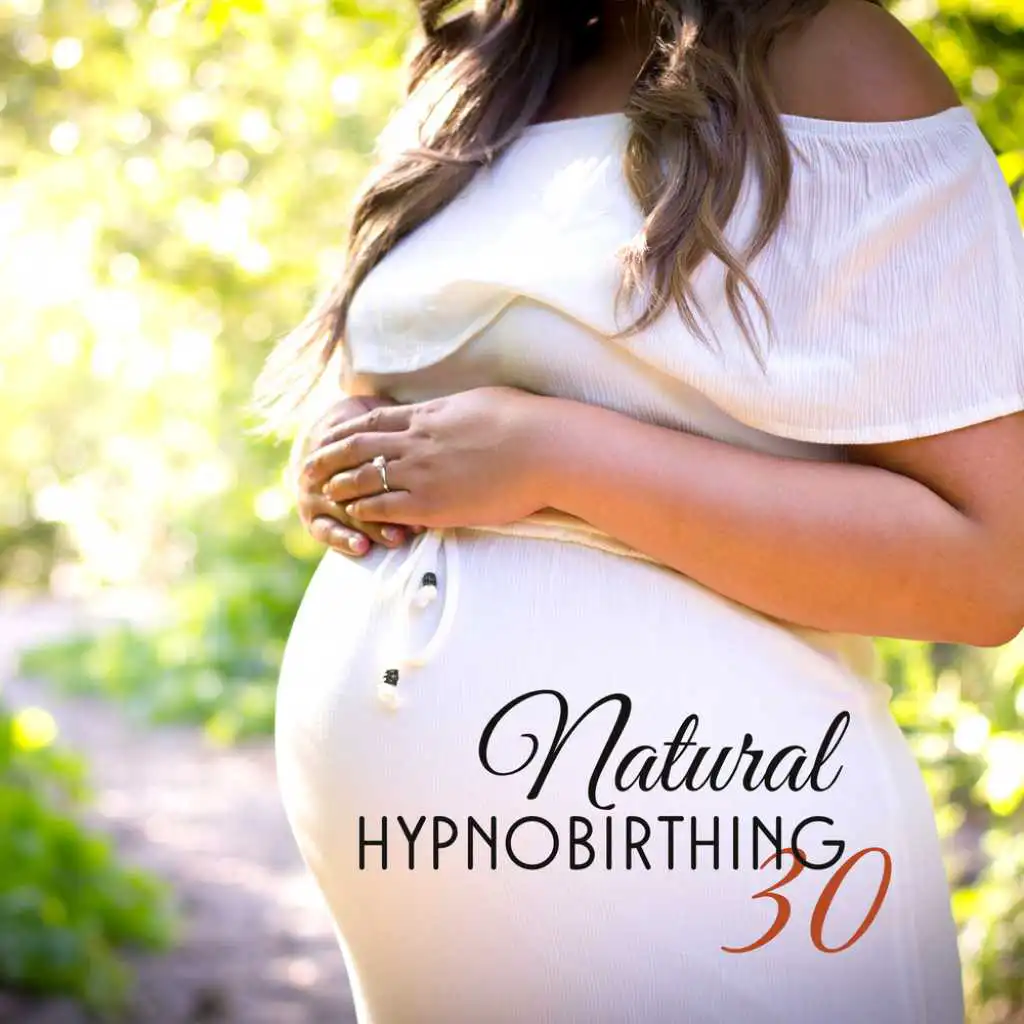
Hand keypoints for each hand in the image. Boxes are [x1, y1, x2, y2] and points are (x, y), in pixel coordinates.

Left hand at [300, 386, 550, 528]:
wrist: (545, 449)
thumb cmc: (526, 422)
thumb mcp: (483, 401)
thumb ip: (457, 410)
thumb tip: (453, 409)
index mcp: (427, 415)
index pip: (372, 422)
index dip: (344, 431)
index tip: (328, 437)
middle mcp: (416, 442)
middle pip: (356, 447)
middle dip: (327, 458)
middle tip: (307, 468)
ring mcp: (421, 473)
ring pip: (363, 478)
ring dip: (340, 486)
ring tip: (324, 493)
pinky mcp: (432, 503)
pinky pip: (384, 507)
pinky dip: (364, 510)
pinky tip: (354, 515)